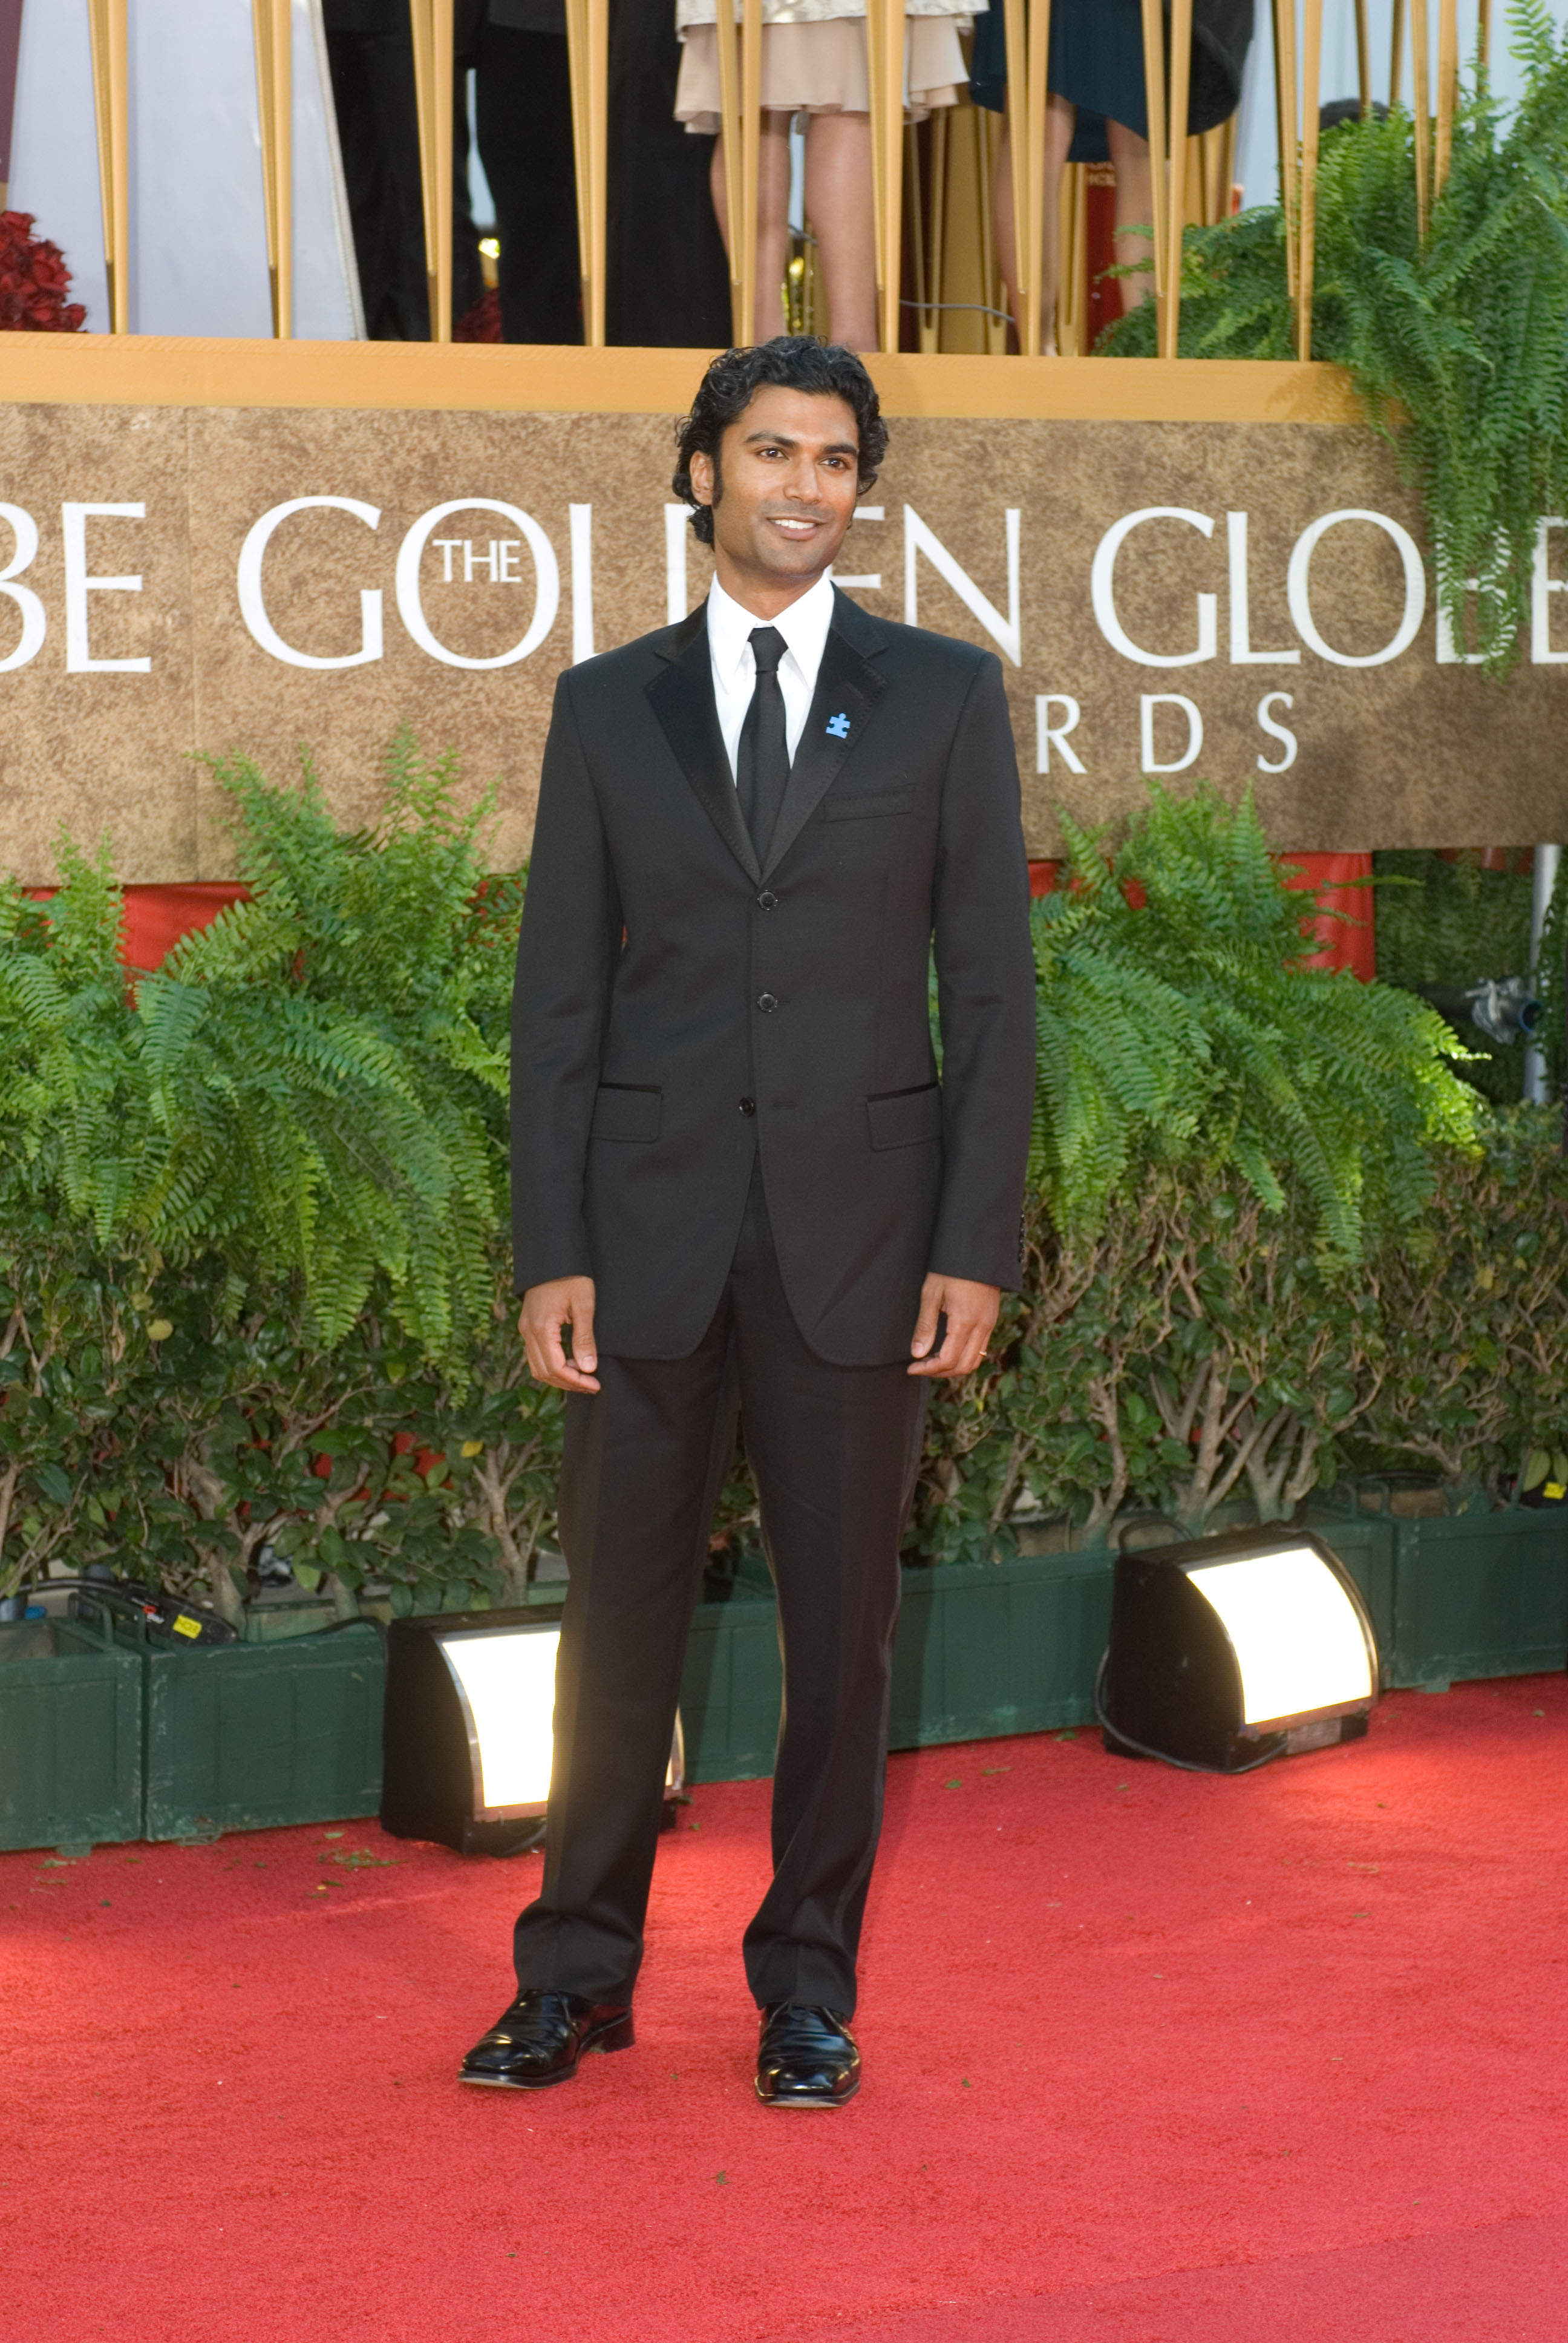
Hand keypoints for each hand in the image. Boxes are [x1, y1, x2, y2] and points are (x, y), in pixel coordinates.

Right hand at [519, 1276, 600, 1392]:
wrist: (552, 1257)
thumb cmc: (571, 1277)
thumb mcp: (583, 1305)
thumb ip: (584, 1338)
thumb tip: (587, 1368)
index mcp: (541, 1328)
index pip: (555, 1368)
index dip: (575, 1381)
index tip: (595, 1385)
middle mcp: (528, 1331)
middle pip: (544, 1372)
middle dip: (568, 1383)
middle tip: (591, 1386)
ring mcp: (525, 1329)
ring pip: (538, 1366)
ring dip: (559, 1376)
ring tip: (583, 1376)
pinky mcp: (528, 1325)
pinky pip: (536, 1355)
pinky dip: (552, 1365)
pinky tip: (570, 1362)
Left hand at [907, 1273, 999, 1378]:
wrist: (977, 1249)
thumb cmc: (950, 1268)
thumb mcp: (931, 1294)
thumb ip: (925, 1326)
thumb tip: (917, 1354)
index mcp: (965, 1322)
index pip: (947, 1360)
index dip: (928, 1369)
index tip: (911, 1368)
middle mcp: (982, 1327)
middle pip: (964, 1366)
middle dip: (941, 1372)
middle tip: (920, 1367)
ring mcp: (990, 1324)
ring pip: (974, 1360)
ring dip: (954, 1366)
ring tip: (933, 1360)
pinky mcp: (992, 1319)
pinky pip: (980, 1348)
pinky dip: (964, 1356)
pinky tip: (947, 1348)